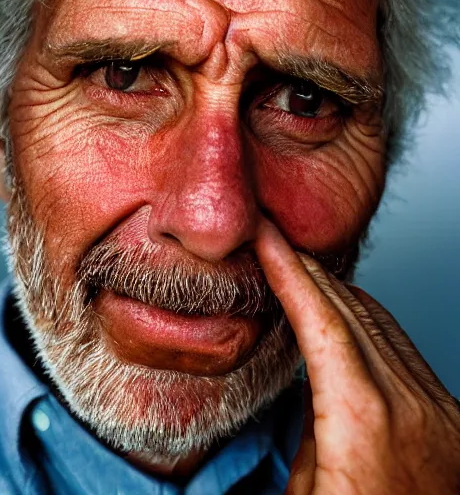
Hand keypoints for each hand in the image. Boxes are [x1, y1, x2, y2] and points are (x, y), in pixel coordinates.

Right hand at [255, 219, 459, 494]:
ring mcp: (438, 408)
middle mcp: (410, 404)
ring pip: (377, 321)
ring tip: (301, 269)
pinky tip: (344, 312)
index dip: (290, 272)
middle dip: (308, 270)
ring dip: (335, 290)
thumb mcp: (304, 494)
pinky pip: (398, 347)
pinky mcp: (450, 415)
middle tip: (276, 242)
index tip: (267, 238)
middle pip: (350, 310)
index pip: (321, 321)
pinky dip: (363, 319)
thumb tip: (307, 389)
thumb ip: (305, 432)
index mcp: (363, 422)